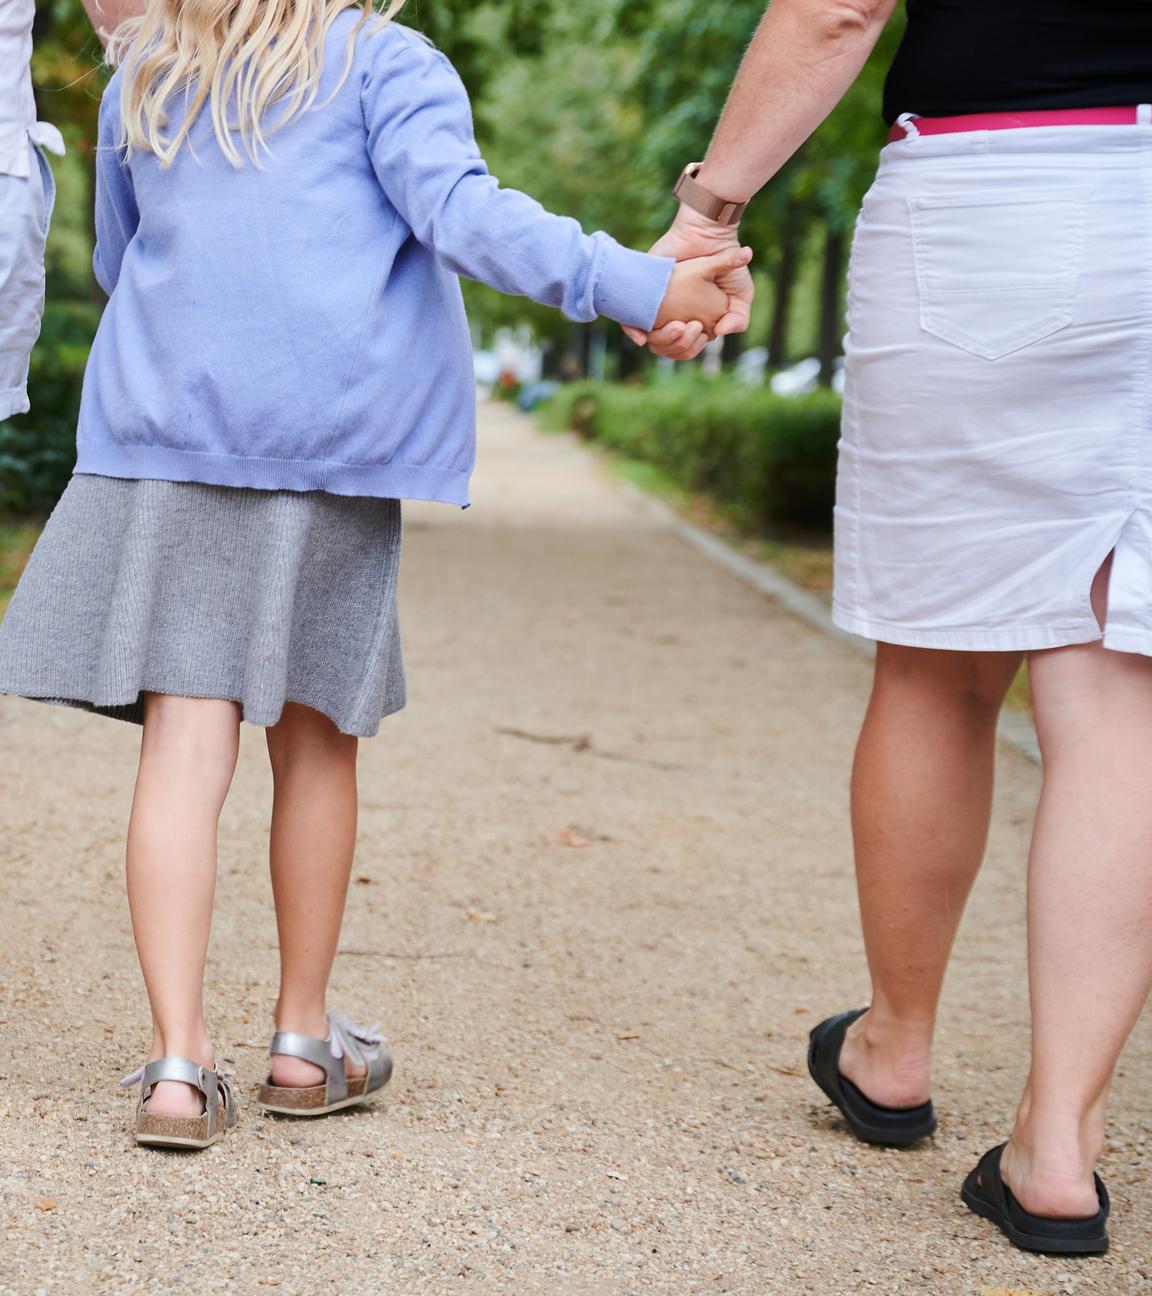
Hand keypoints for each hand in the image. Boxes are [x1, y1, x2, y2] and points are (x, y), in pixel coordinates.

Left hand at [626, 206, 755, 360]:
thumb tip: (721, 332)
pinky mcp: (641, 296)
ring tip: (676, 325)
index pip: (686, 348)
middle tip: (684, 325)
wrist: (708, 235)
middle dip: (677, 345)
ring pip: (652, 341)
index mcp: (695, 322)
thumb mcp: (742, 293)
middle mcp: (675, 318)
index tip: (697, 330)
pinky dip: (634, 332)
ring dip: (662, 341)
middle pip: (668, 349)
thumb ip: (739, 317)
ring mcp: (657, 309)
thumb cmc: (727, 263)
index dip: (690, 347)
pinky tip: (642, 336)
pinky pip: (630, 323)